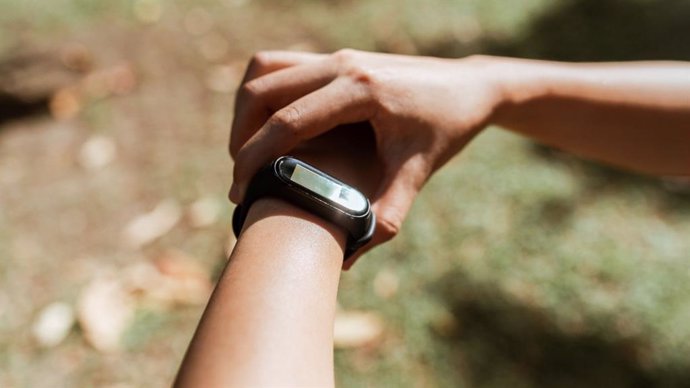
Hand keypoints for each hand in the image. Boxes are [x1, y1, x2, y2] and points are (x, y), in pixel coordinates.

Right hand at [229, 49, 503, 256]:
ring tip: (251, 154)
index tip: (240, 192)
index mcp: (361, 90)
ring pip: (263, 70)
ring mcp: (337, 56)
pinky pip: (280, 67)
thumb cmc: (447, 128)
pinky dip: (264, 96)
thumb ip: (384, 215)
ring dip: (246, 111)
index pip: (287, 121)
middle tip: (244, 178)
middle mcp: (343, 64)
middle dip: (241, 137)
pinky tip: (274, 130)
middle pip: (261, 90)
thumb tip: (348, 258)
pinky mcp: (335, 58)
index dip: (255, 159)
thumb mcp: (418, 173)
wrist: (470, 88)